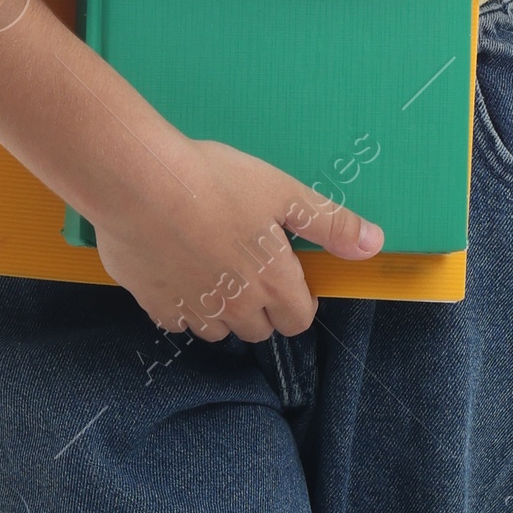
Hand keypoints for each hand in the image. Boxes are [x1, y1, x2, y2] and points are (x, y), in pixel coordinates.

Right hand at [89, 135, 383, 340]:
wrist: (138, 182)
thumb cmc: (215, 181)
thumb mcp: (283, 192)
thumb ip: (330, 223)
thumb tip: (374, 244)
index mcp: (274, 283)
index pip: (299, 320)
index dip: (298, 301)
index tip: (286, 277)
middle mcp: (237, 308)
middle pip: (259, 330)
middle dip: (260, 307)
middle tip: (245, 265)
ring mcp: (195, 310)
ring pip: (218, 330)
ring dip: (221, 310)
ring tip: (210, 268)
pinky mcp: (155, 306)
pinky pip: (178, 321)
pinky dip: (181, 305)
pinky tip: (176, 271)